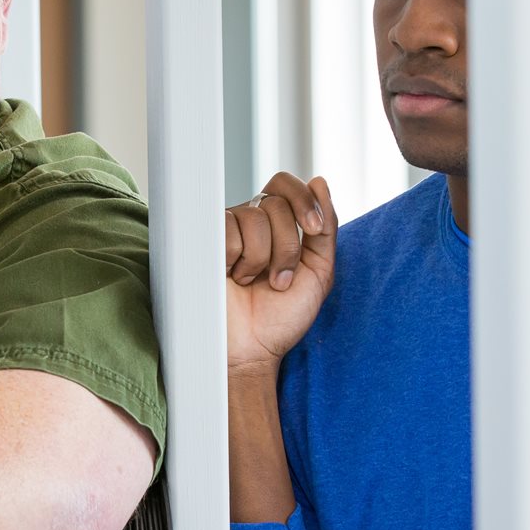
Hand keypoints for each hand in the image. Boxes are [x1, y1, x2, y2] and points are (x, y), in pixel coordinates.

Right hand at [226, 173, 336, 372]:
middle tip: (280, 279)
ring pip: (254, 217)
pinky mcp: (204, 242)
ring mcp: (225, 231)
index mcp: (277, 224)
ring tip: (253, 282)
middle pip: (276, 202)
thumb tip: (320, 181)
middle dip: (287, 246)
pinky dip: (237, 259)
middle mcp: (250, 222)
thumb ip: (325, 229)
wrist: (253, 348)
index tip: (314, 229)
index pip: (285, 184)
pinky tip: (230, 277)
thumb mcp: (319, 271)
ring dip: (262, 259)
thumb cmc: (283, 316)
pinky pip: (228, 230)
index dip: (303, 199)